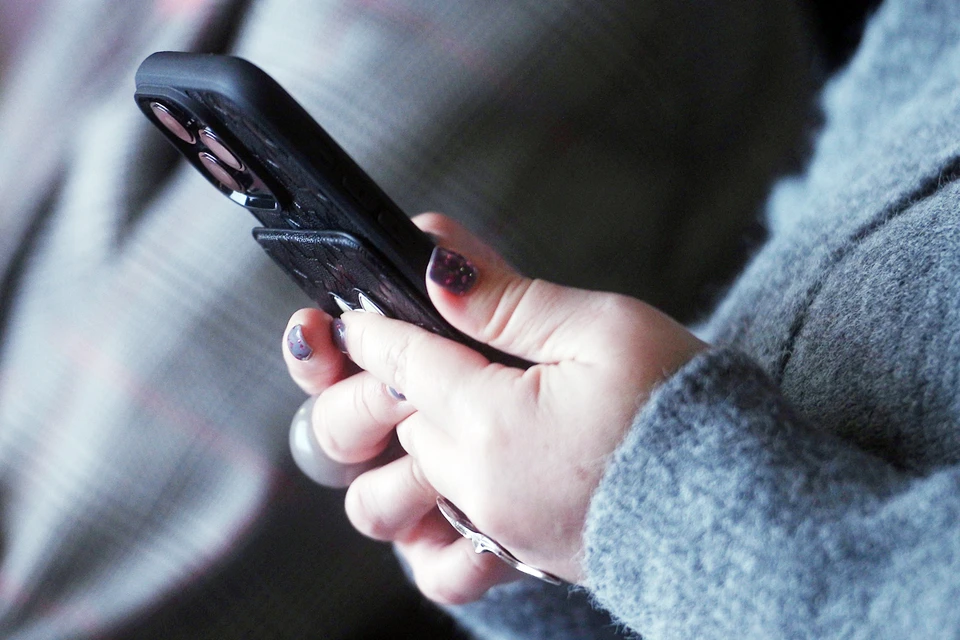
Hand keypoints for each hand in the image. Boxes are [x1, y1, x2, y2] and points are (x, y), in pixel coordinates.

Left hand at [283, 213, 706, 603]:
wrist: (737, 506)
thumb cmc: (681, 409)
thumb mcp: (603, 330)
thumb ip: (509, 301)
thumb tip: (435, 269)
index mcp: (492, 421)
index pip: (403, 360)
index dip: (377, 328)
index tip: (359, 311)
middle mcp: (477, 482)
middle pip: (402, 417)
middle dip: (403, 376)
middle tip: (434, 341)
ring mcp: (493, 525)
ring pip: (416, 471)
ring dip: (421, 435)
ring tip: (458, 403)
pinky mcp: (514, 551)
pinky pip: (444, 535)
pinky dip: (441, 498)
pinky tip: (472, 469)